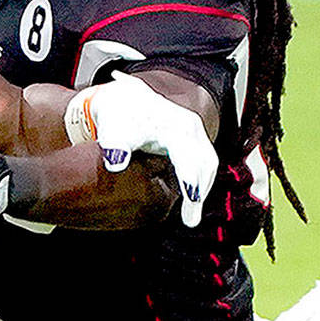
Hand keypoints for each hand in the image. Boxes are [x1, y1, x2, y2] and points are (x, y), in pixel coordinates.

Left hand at [75, 72, 217, 226]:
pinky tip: (190, 201)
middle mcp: (190, 128)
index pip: (188, 153)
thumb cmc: (117, 116)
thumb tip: (115, 162)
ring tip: (190, 218)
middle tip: (190, 220)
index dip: (190, 176)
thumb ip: (115, 144)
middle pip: (203, 162)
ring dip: (201, 189)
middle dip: (200, 189)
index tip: (191, 197)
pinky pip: (202, 164)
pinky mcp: (192, 141)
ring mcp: (194, 134)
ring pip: (206, 164)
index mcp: (174, 125)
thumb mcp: (113, 128)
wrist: (122, 100)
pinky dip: (198, 182)